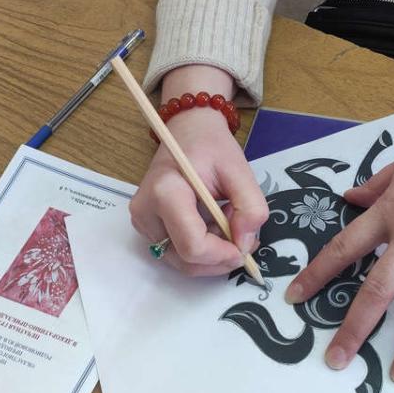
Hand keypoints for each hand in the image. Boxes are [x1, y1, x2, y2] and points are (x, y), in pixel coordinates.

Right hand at [129, 65, 268, 275]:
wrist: (187, 131)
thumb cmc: (210, 146)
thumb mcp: (239, 170)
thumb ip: (250, 208)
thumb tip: (245, 244)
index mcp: (165, 192)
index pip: (192, 245)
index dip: (222, 255)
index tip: (246, 247)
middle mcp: (145, 211)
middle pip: (185, 259)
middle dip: (219, 258)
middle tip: (243, 238)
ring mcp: (142, 221)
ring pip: (181, 261)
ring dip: (211, 255)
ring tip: (227, 225)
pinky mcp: (146, 227)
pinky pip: (175, 252)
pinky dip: (200, 249)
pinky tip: (212, 226)